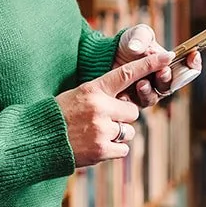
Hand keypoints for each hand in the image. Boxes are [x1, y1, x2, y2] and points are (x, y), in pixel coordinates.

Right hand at [58, 48, 173, 167]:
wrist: (38, 139)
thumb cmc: (58, 114)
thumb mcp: (77, 95)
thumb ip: (101, 95)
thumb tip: (125, 101)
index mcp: (92, 89)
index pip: (125, 74)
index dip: (148, 64)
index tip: (167, 56)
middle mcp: (99, 107)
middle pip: (132, 110)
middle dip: (122, 116)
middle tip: (102, 120)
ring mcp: (101, 129)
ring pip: (128, 131)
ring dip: (117, 134)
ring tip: (94, 133)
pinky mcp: (101, 149)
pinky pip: (123, 148)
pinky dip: (113, 149)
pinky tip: (96, 145)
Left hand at [112, 24, 196, 107]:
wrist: (108, 55)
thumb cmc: (128, 43)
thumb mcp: (136, 34)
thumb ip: (140, 37)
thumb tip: (139, 48)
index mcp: (169, 64)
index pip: (189, 67)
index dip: (194, 63)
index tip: (193, 55)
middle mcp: (161, 80)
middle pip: (172, 85)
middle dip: (168, 78)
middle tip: (163, 71)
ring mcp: (148, 92)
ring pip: (154, 97)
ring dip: (149, 91)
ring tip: (141, 83)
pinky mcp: (133, 101)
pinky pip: (135, 104)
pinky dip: (131, 100)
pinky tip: (124, 95)